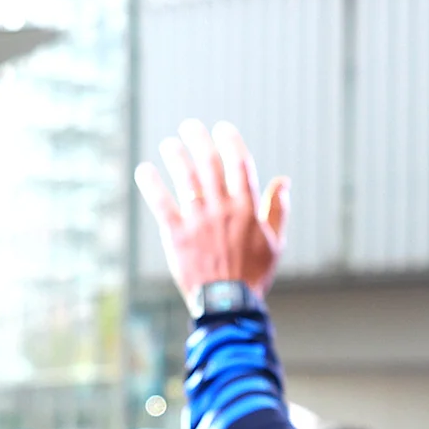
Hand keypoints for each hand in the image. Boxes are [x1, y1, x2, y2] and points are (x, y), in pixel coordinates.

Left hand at [134, 120, 289, 300]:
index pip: (239, 163)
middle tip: (190, 126)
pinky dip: (152, 184)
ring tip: (169, 143)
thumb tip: (283, 181)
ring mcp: (199, 220)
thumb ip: (277, 209)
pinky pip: (161, 202)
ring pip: (186, 177)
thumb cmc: (253, 274)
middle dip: (199, 139)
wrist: (228, 303)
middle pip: (210, 163)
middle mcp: (223, 208)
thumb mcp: (275, 242)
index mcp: (248, 207)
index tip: (222, 128)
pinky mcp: (176, 234)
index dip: (230, 141)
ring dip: (176, 155)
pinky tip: (144, 169)